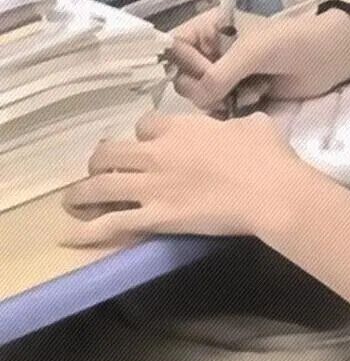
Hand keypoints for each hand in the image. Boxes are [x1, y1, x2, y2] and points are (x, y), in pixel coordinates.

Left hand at [60, 111, 327, 246]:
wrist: (270, 192)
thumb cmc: (268, 156)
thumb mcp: (255, 124)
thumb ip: (236, 123)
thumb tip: (240, 127)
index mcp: (181, 127)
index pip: (145, 124)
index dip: (144, 134)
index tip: (150, 143)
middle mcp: (157, 153)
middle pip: (109, 152)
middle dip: (101, 161)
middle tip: (102, 170)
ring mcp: (152, 186)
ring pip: (100, 186)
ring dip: (81, 193)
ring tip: (73, 200)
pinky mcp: (155, 217)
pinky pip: (111, 224)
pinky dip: (85, 232)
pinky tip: (68, 237)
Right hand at [168, 7, 349, 112]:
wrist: (329, 58)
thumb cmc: (290, 43)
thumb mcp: (251, 52)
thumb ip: (219, 74)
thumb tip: (197, 98)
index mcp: (209, 29)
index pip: (174, 47)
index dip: (184, 64)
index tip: (205, 72)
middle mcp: (212, 51)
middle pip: (184, 77)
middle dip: (205, 86)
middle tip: (230, 86)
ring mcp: (227, 75)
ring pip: (201, 97)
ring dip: (222, 99)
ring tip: (250, 90)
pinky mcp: (241, 95)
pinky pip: (220, 109)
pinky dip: (233, 109)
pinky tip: (257, 98)